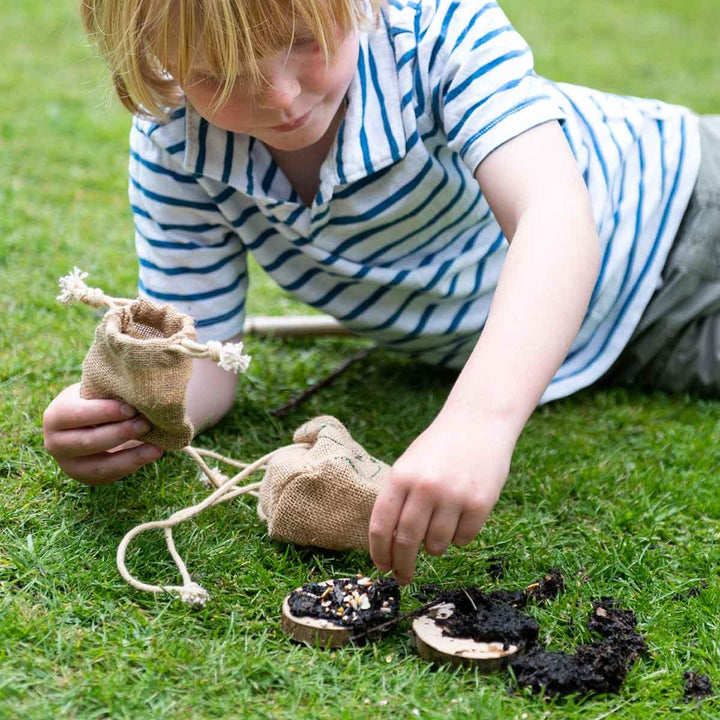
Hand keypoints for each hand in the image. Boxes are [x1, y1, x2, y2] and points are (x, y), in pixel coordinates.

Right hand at [43, 383, 162, 484]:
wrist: (89, 421)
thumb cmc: (96, 399)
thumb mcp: (95, 392)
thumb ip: (108, 392)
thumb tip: (136, 392)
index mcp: (55, 416)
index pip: (77, 414)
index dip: (105, 412)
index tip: (130, 408)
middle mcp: (55, 443)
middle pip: (88, 442)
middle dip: (120, 433)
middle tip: (145, 423)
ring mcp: (69, 465)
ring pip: (100, 466)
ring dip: (131, 456)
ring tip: (156, 446)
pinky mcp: (87, 477)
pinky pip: (111, 475)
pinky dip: (134, 465)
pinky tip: (153, 453)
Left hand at [368, 407, 515, 583]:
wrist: (478, 422)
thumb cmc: (439, 448)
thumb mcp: (409, 465)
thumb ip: (398, 499)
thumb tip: (388, 546)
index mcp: (401, 476)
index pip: (381, 525)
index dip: (379, 553)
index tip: (382, 567)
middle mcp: (425, 486)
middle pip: (406, 542)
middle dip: (402, 566)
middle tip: (403, 577)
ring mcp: (454, 495)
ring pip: (436, 545)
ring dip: (434, 547)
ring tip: (439, 527)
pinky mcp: (481, 503)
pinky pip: (463, 539)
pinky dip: (459, 537)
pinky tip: (460, 517)